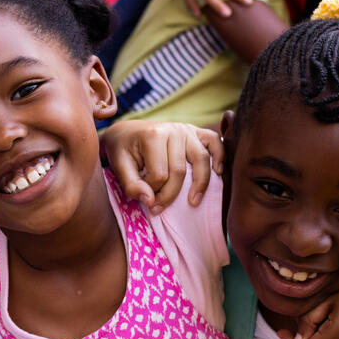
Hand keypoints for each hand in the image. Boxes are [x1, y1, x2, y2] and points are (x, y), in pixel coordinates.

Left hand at [100, 120, 222, 212]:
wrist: (127, 132)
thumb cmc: (123, 150)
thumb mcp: (118, 166)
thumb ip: (130, 185)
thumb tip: (150, 200)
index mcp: (153, 135)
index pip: (159, 174)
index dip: (152, 191)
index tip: (144, 198)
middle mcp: (173, 129)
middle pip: (179, 170)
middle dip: (169, 194)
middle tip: (158, 209)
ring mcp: (187, 129)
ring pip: (200, 159)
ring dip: (200, 183)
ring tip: (193, 202)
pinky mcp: (196, 131)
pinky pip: (214, 141)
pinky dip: (220, 156)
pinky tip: (218, 173)